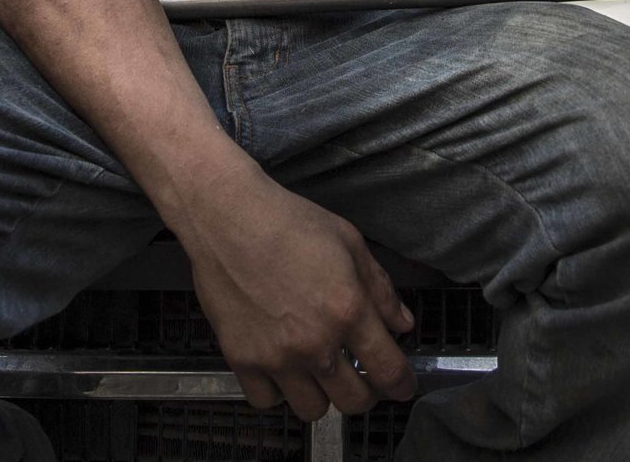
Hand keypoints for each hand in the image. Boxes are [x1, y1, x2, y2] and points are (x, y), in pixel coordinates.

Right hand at [178, 171, 419, 419]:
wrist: (227, 218)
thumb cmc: (288, 222)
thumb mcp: (349, 242)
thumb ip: (380, 289)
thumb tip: (402, 324)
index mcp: (348, 311)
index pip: (389, 370)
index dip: (402, 385)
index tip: (402, 386)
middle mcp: (315, 343)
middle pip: (354, 401)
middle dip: (366, 394)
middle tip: (361, 377)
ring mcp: (276, 356)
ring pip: (312, 410)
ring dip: (322, 396)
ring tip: (318, 373)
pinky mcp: (242, 359)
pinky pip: (267, 401)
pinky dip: (277, 392)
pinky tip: (281, 370)